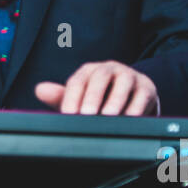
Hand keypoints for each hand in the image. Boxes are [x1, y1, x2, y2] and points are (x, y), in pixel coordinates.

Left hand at [34, 61, 158, 115]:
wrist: (133, 95)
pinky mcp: (147, 88)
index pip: (77, 81)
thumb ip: (61, 96)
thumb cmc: (102, 97)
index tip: (67, 114)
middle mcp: (109, 69)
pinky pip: (142, 96)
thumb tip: (40, 90)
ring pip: (123, 83)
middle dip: (93, 96)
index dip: (71, 97)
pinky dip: (136, 108)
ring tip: (108, 116)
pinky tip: (130, 118)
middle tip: (87, 115)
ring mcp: (130, 76)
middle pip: (100, 77)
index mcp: (89, 71)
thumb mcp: (81, 97)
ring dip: (116, 100)